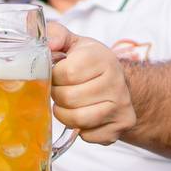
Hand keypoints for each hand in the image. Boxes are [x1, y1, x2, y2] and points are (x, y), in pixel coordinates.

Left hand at [48, 22, 135, 144]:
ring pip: (77, 120)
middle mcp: (116, 83)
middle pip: (69, 98)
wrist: (119, 83)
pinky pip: (87, 136)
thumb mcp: (74, 43)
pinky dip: (78, 130)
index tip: (57, 74)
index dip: (54, 76)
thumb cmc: (90, 63)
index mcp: (103, 59)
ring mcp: (121, 106)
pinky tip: (82, 115)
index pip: (66, 73)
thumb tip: (48, 42)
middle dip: (57, 96)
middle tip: (60, 91)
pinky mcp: (120, 127)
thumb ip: (56, 35)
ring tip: (66, 104)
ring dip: (64, 114)